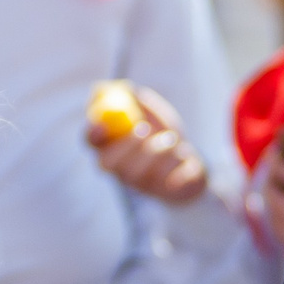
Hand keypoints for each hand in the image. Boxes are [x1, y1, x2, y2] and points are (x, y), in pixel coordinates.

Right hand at [88, 85, 209, 205]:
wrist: (193, 160)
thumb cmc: (164, 133)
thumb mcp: (152, 111)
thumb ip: (135, 99)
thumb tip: (122, 87)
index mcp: (109, 145)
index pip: (89, 141)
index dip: (91, 133)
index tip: (102, 124)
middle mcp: (117, 169)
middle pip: (107, 164)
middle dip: (124, 145)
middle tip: (143, 129)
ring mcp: (138, 186)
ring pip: (138, 173)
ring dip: (158, 149)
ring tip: (174, 140)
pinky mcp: (163, 195)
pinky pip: (168, 181)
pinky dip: (180, 162)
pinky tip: (185, 159)